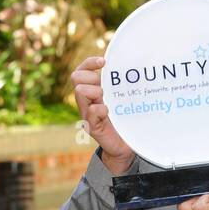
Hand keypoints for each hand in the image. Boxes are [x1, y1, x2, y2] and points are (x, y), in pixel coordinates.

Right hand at [71, 55, 134, 172]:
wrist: (123, 147)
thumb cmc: (123, 122)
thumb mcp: (120, 99)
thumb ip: (119, 86)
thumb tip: (132, 67)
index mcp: (91, 92)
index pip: (81, 71)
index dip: (89, 63)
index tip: (104, 62)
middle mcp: (85, 102)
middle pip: (75, 77)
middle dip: (91, 78)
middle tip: (103, 89)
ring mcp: (86, 114)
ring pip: (80, 91)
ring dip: (95, 92)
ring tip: (106, 101)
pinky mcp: (92, 127)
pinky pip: (92, 112)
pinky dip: (101, 110)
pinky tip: (109, 114)